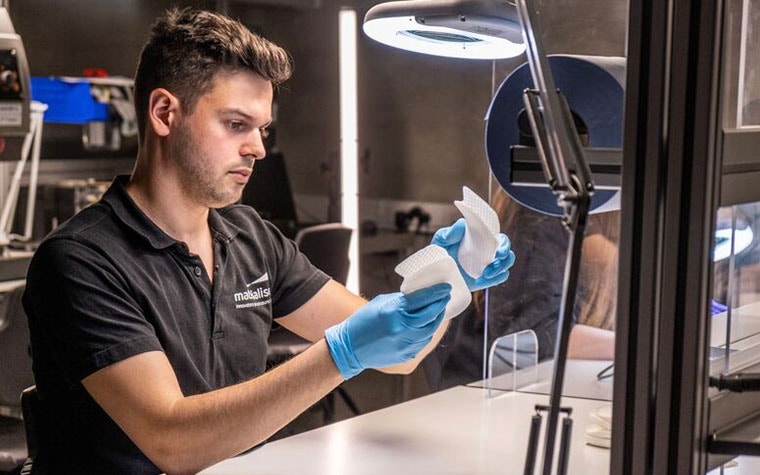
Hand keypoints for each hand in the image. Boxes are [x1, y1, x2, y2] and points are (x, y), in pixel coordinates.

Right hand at [324, 283, 450, 379]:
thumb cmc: (362, 322)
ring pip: (430, 330)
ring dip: (437, 319)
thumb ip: (402, 300)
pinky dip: (428, 332)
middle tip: (445, 296)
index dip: (437, 293)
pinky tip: (428, 325)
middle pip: (431, 315)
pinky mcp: (406, 356)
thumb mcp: (381, 303)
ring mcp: (405, 345)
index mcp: (394, 312)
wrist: (349, 348)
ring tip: (438, 310)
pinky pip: (423, 342)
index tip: (446, 288)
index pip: (423, 300)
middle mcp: (402, 329)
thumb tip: (421, 296)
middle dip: (440, 304)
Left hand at [431, 218, 515, 291]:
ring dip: (499, 271)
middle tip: (492, 266)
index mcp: (483, 240)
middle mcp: (488, 252)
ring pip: (504, 269)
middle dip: (505, 261)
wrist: (437, 271)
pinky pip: (497, 280)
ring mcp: (488, 267)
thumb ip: (450, 232)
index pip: (501, 240)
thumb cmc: (440, 250)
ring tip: (485, 274)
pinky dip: (494, 280)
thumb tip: (462, 224)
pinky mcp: (485, 279)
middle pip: (507, 255)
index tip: (500, 252)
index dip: (505, 244)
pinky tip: (480, 280)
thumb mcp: (442, 240)